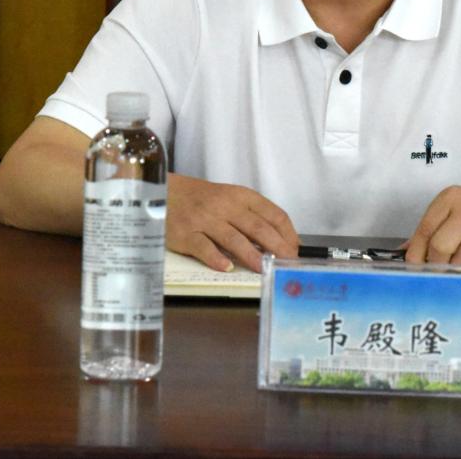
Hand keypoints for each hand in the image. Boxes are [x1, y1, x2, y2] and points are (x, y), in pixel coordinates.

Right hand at [165, 173, 298, 272]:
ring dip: (251, 255)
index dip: (288, 234)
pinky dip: (215, 258)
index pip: (273, 214)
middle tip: (288, 263)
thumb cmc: (203, 199)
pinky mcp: (185, 233)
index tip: (296, 249)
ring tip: (263, 269)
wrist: (165, 191)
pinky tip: (226, 267)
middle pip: (257, 227)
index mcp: (242, 197)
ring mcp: (205, 219)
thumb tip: (278, 243)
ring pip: (233, 238)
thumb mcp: (231, 200)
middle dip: (277, 246)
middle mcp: (225, 206)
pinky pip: (203, 247)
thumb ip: (252, 217)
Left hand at [404, 185, 460, 264]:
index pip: (425, 229)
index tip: (413, 267)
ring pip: (459, 259)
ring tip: (457, 266)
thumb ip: (430, 229)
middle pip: (440, 246)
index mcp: (450, 198)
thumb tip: (404, 252)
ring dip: (455, 268)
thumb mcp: (452, 210)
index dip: (416, 252)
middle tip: (436, 270)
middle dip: (435, 263)